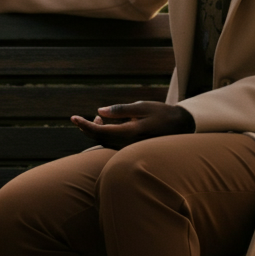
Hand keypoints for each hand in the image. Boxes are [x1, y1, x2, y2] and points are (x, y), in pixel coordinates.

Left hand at [71, 101, 194, 147]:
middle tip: (78, 118)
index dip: (85, 125)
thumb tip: (99, 112)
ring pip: (105, 143)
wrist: (181, 127)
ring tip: (96, 119)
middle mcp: (129, 144)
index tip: (73, 118)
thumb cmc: (162, 114)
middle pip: (100, 140)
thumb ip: (121, 110)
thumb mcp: (142, 107)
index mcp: (130, 132)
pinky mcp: (131, 149)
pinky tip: (104, 124)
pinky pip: (111, 144)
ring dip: (95, 132)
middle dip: (86, 129)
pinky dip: (104, 135)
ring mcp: (130, 148)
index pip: (101, 132)